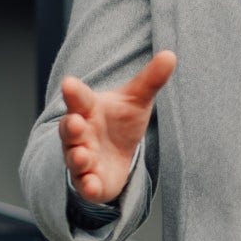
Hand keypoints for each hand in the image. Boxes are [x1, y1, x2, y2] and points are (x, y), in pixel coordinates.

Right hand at [58, 50, 175, 204]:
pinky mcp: (89, 181)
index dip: (74, 91)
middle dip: (71, 127)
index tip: (69, 83)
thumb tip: (170, 54)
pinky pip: (85, 185)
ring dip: (77, 157)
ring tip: (83, 156)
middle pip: (70, 129)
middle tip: (75, 122)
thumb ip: (150, 79)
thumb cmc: (119, 121)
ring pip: (74, 158)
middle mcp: (80, 133)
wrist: (114, 154)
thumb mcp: (136, 100)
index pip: (79, 98)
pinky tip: (92, 186)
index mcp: (88, 109)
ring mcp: (82, 157)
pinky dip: (87, 186)